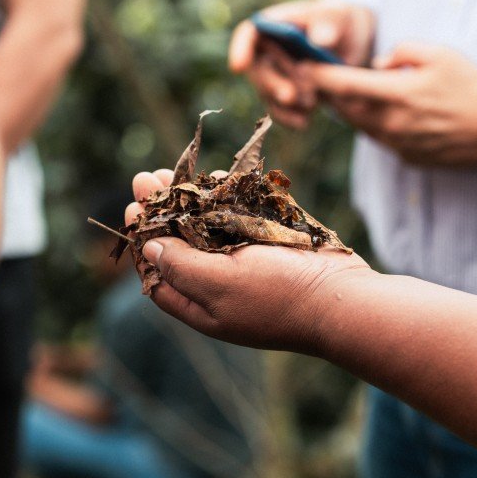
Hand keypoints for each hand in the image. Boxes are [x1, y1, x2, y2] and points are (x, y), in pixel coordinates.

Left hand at [126, 169, 370, 352]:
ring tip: (169, 171)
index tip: (133, 211)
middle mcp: (219, 286)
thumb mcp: (219, 284)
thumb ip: (179, 265)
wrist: (344, 296)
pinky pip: (238, 218)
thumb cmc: (280, 296)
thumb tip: (147, 247)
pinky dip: (224, 198)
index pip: (157, 277)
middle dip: (160, 213)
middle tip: (144, 179)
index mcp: (202, 306)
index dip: (141, 245)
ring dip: (187, 200)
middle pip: (178, 247)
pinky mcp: (268, 244)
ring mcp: (245, 264)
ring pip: (207, 228)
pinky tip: (211, 177)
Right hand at [228, 0, 374, 129]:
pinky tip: (304, 122)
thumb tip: (320, 40)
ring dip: (285, 103)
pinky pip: (280, 111)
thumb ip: (329, 26)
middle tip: (291, 96)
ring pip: (267, 94)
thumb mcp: (338, 17)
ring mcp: (275, 76)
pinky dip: (290, 118)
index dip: (239, 50)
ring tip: (313, 103)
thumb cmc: (339, 22)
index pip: (248, 34)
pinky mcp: (284, 96)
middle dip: (271, 85)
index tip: (238, 67)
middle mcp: (268, 52)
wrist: (350, 46)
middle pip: (257, 70)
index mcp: (273, 26)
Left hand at [311, 42, 476, 166]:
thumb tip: (378, 63)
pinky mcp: (405, 156)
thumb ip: (402, 51)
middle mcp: (390, 123)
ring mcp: (397, 144)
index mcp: (396, 94)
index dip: (317, 74)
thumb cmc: (471, 87)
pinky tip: (382, 111)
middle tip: (320, 76)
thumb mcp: (440, 55)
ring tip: (351, 91)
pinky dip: (374, 123)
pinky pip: (379, 138)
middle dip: (330, 93)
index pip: (343, 84)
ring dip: (350, 109)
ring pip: (359, 125)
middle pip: (344, 109)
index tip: (301, 65)